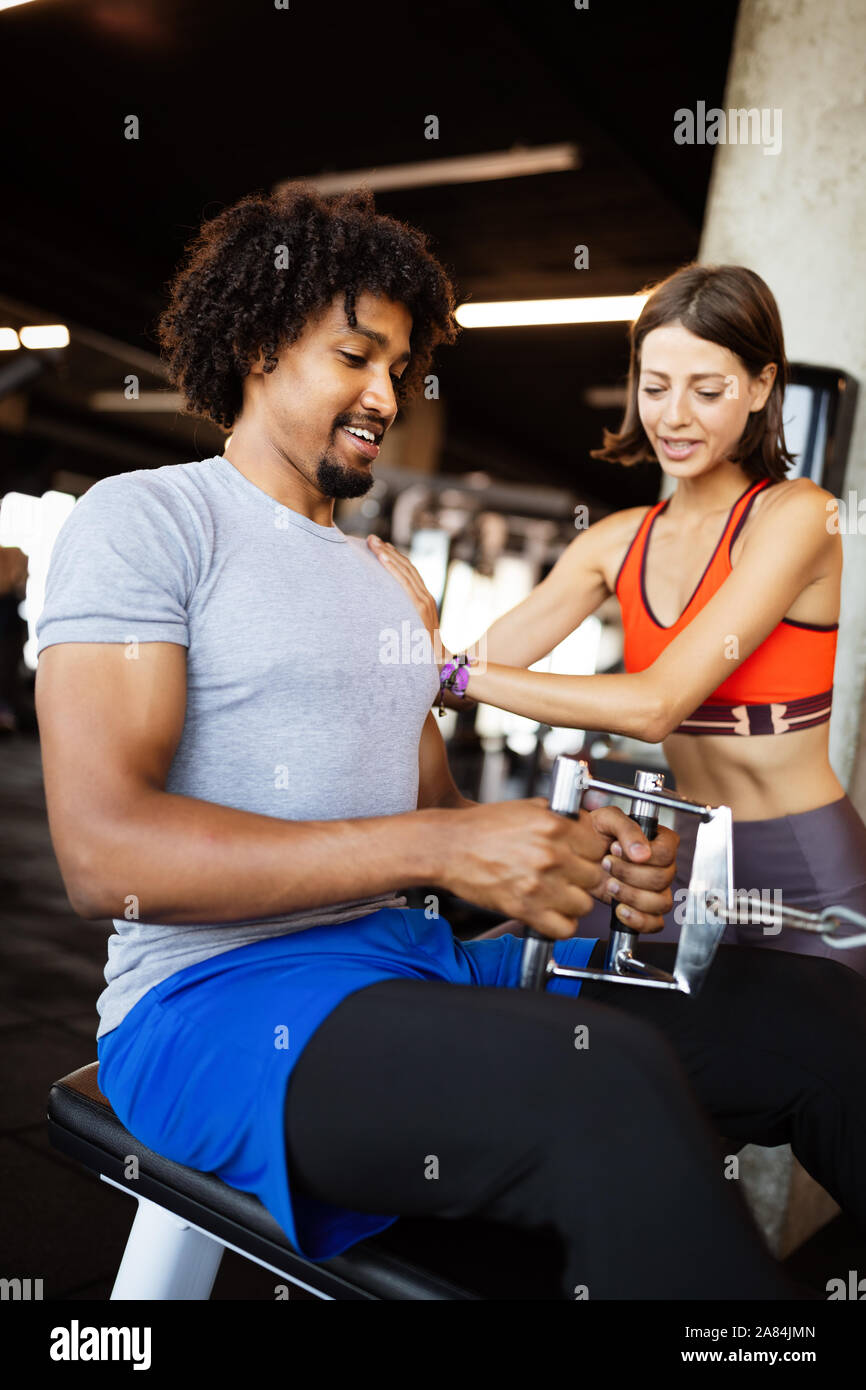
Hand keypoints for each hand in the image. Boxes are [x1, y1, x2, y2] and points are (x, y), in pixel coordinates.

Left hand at [367, 536, 446, 657]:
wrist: (438, 668)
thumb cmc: (420, 656)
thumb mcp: (408, 635)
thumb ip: (401, 624)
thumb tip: (383, 622)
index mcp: (423, 602)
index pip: (409, 574)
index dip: (395, 559)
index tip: (380, 548)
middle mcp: (426, 598)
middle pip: (406, 567)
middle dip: (387, 551)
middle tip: (370, 539)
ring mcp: (424, 602)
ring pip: (405, 570)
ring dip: (387, 553)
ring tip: (372, 542)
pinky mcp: (420, 608)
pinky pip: (405, 582)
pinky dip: (393, 567)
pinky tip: (382, 556)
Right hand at [440, 797, 611, 939]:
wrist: (447, 847)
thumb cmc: (482, 828)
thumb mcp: (526, 808)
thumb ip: (559, 816)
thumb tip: (584, 824)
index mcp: (554, 825)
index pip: (599, 847)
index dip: (592, 854)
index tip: (583, 857)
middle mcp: (551, 854)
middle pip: (595, 877)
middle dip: (583, 878)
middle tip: (568, 876)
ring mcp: (540, 883)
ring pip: (584, 904)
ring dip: (572, 902)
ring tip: (556, 894)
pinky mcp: (525, 909)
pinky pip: (565, 927)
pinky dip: (559, 924)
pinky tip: (548, 911)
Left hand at [586, 806, 676, 932]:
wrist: (577, 854)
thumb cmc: (593, 831)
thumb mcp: (606, 818)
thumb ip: (627, 829)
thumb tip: (643, 853)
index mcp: (659, 840)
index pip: (666, 853)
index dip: (643, 855)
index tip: (616, 848)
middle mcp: (662, 865)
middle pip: (662, 878)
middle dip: (629, 874)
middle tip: (607, 864)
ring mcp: (655, 889)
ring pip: (661, 902)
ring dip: (632, 896)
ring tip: (610, 885)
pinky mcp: (644, 908)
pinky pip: (655, 922)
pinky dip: (637, 919)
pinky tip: (620, 909)